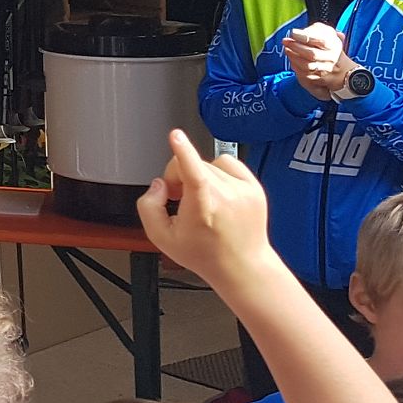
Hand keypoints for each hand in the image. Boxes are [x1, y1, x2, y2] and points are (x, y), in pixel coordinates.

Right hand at [137, 129, 275, 290]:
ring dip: (199, 176)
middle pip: (191, 166)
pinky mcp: (254, 187)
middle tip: (180, 199)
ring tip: (201, 199)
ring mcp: (243, 190)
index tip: (176, 136)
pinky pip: (228, 163)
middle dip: (179, 177)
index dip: (181, 150)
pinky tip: (217, 191)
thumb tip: (158, 185)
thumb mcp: (162, 238)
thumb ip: (148, 207)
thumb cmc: (205, 254)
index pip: (191, 171)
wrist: (242, 266)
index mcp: (202, 207)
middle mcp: (225, 196)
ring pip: (208, 164)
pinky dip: (218, 172)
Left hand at [284, 23, 346, 99]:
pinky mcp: (319, 80)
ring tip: (287, 49)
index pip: (321, 41)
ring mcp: (326, 70)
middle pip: (312, 54)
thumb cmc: (331, 49)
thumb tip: (304, 30)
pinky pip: (305, 75)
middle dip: (296, 47)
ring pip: (307, 66)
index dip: (304, 36)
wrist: (344, 71)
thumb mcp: (329, 36)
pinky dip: (296, 67)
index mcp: (334, 46)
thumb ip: (317, 30)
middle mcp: (331, 59)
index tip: (293, 32)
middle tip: (286, 41)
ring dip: (294, 57)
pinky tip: (291, 60)